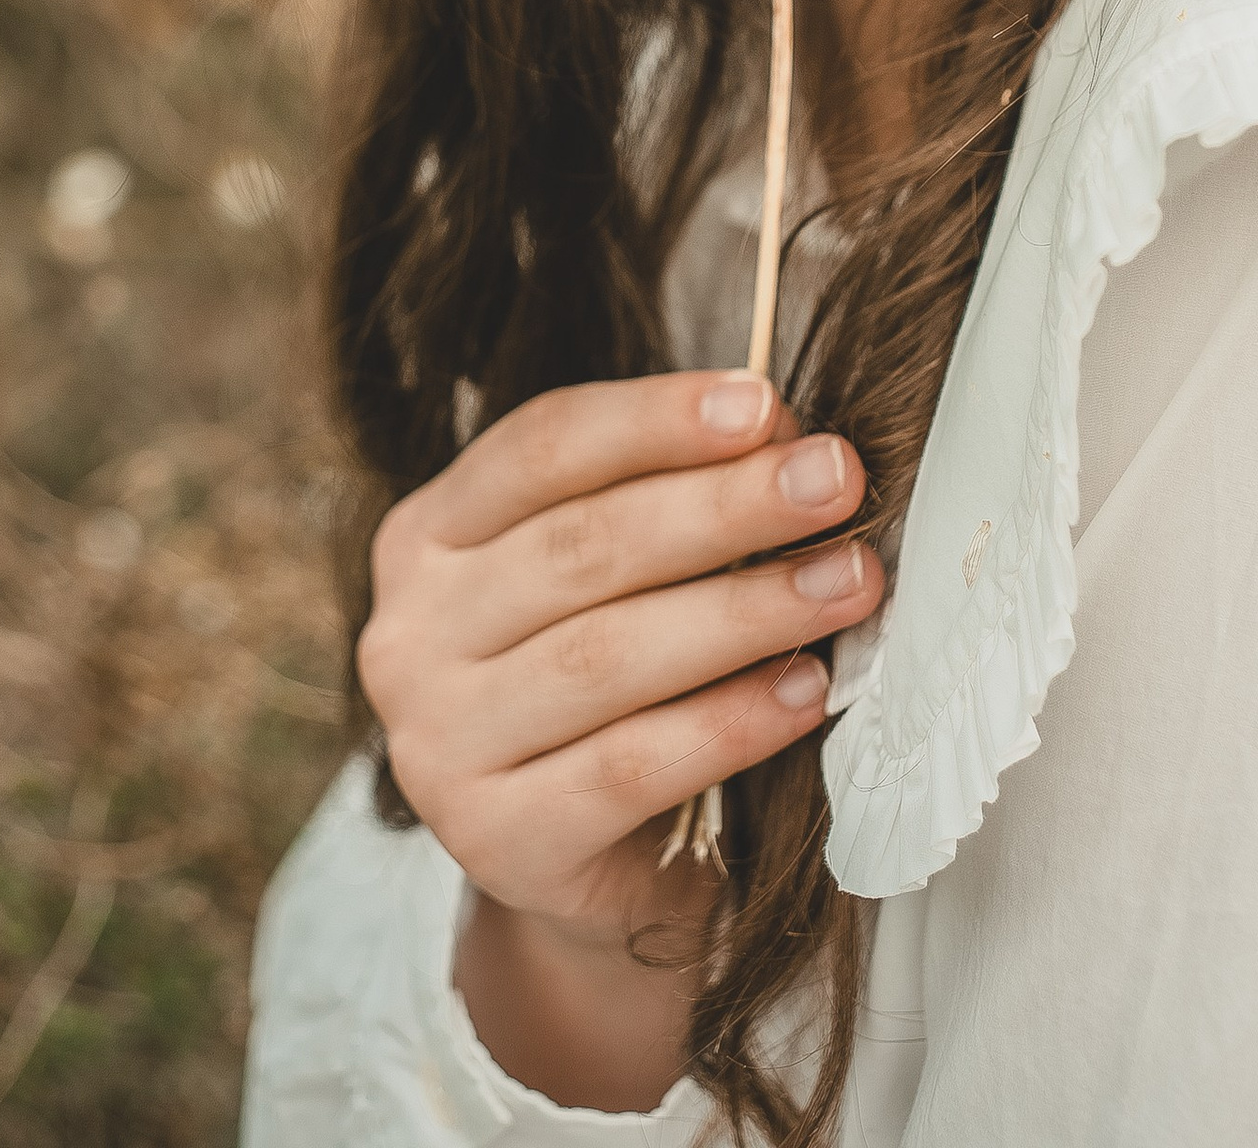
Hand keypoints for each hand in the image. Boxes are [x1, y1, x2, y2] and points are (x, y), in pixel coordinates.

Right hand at [358, 370, 880, 991]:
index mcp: (428, 535)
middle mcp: (412, 635)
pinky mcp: (497, 842)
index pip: (542, 448)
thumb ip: (668, 498)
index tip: (767, 402)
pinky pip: (627, 767)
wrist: (591, 855)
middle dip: (726, 505)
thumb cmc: (616, 670)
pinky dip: (726, 722)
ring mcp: (439, 747)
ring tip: (846, 580)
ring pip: (608, 655)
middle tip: (837, 479)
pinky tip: (804, 690)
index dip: (657, 419)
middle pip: (583, 546)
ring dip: (746, 610)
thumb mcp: (616, 571)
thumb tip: (787, 439)